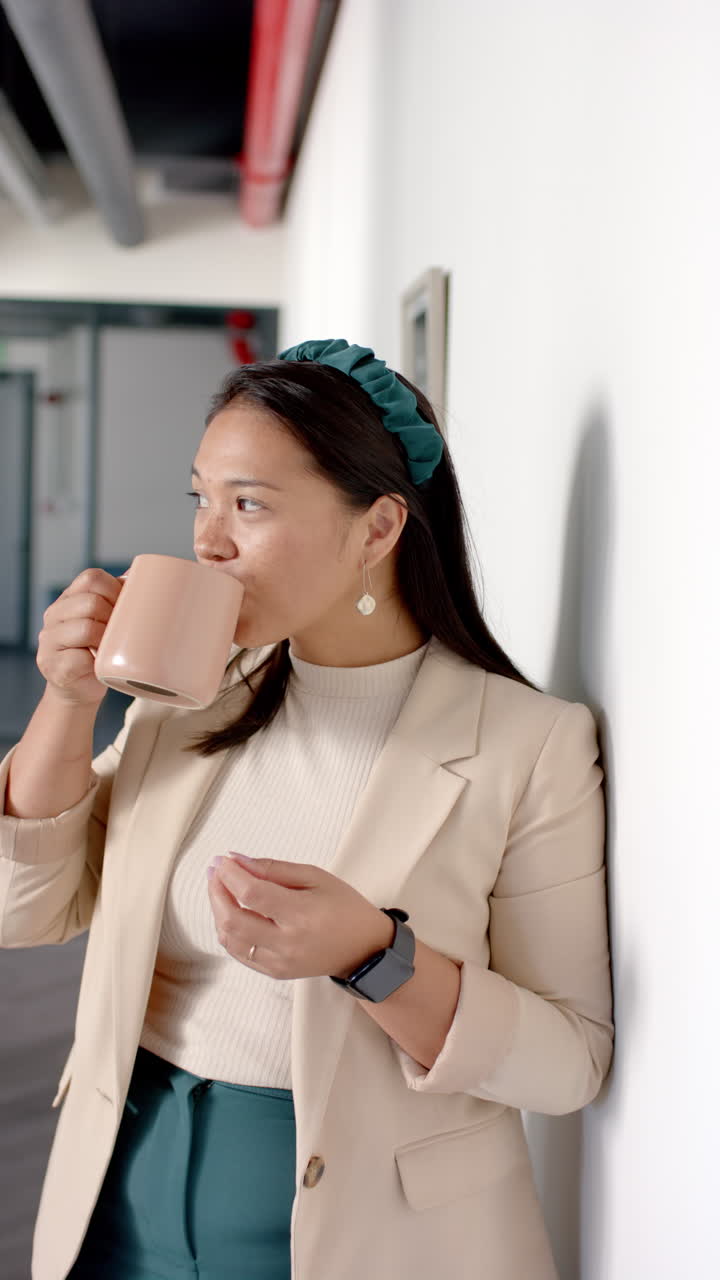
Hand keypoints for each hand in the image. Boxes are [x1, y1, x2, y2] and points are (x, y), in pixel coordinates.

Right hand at [37, 567, 125, 706]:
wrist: (79, 690)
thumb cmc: (99, 652)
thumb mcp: (106, 622)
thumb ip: (118, 599)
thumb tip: (145, 575)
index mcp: (68, 598)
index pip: (91, 578)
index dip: (115, 589)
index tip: (126, 607)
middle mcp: (53, 615)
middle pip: (90, 602)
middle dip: (113, 616)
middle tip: (120, 633)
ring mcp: (49, 641)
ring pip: (85, 628)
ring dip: (106, 639)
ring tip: (110, 648)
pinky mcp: (53, 665)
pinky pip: (79, 658)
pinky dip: (95, 662)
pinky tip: (98, 665)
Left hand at [206, 852, 394, 979]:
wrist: (365, 949)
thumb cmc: (344, 906)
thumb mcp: (315, 876)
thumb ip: (273, 868)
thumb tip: (236, 860)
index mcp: (301, 915)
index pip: (251, 894)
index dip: (230, 875)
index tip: (222, 860)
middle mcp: (287, 943)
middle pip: (232, 920)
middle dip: (216, 892)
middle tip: (215, 871)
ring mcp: (279, 962)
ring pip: (230, 939)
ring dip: (218, 911)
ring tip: (221, 889)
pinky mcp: (275, 972)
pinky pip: (238, 953)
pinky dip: (228, 931)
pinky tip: (231, 911)